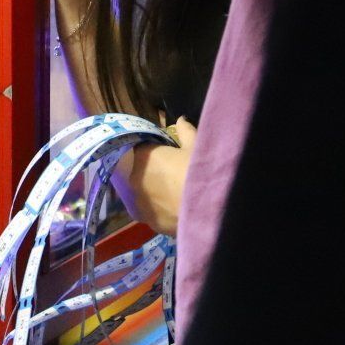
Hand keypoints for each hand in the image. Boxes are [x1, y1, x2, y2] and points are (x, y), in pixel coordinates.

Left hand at [119, 119, 195, 235]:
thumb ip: (185, 131)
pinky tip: (178, 211)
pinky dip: (163, 211)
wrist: (210, 210)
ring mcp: (140, 204)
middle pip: (142, 173)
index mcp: (144, 156)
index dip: (156, 151)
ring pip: (146, 195)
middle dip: (154, 173)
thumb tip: (180, 119)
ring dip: (156, 193)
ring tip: (177, 196)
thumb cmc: (201, 171)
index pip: (142, 149)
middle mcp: (135, 179)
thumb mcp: (197, 146)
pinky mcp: (150, 224)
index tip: (169, 154)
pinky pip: (154, 213)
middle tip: (176, 175)